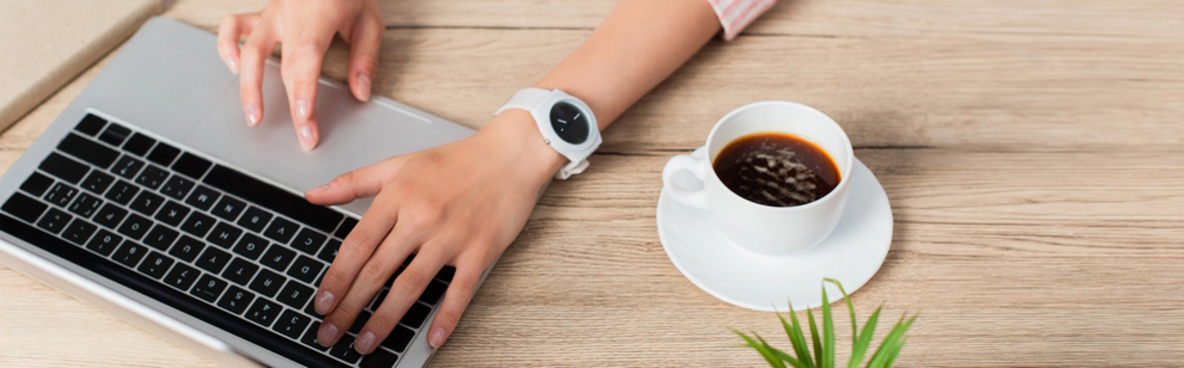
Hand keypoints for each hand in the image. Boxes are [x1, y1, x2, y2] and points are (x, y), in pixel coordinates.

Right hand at [217, 0, 382, 149]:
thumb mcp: (370, 18)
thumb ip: (366, 56)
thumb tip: (360, 91)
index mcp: (318, 13)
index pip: (306, 57)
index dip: (303, 91)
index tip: (305, 119)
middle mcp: (290, 13)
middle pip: (285, 66)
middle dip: (293, 106)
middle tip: (305, 137)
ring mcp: (272, 12)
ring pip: (249, 50)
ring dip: (249, 87)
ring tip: (255, 117)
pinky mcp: (262, 12)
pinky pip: (234, 26)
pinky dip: (227, 47)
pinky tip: (234, 68)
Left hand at [305, 111, 565, 353]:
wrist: (511, 155)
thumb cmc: (458, 160)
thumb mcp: (399, 164)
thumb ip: (353, 182)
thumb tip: (314, 194)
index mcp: (398, 197)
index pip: (357, 245)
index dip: (336, 278)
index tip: (321, 302)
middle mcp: (421, 218)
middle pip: (377, 271)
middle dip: (349, 307)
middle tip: (330, 332)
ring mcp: (451, 237)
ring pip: (410, 286)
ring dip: (384, 320)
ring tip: (366, 343)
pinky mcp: (480, 251)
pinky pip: (459, 291)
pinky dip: (446, 317)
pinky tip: (432, 338)